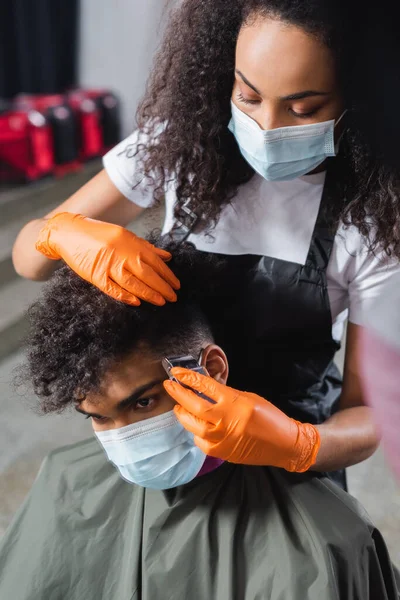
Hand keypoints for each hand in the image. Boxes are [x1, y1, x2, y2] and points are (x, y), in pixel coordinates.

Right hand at [36, 212, 179, 305]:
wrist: (69, 232)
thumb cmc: (97, 233)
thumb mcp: (125, 235)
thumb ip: (146, 247)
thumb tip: (166, 257)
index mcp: (131, 243)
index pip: (155, 262)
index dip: (168, 275)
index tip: (176, 285)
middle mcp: (122, 253)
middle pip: (148, 274)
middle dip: (163, 287)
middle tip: (173, 297)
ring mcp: (108, 265)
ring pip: (133, 283)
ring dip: (149, 294)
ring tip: (160, 301)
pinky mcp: (95, 275)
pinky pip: (112, 289)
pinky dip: (125, 296)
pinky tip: (136, 302)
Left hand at [164, 368, 319, 471]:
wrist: (284, 444)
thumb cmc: (269, 417)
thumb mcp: (248, 397)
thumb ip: (225, 394)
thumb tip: (203, 389)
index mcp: (235, 403)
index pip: (206, 386)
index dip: (188, 378)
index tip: (176, 372)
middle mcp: (226, 421)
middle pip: (194, 406)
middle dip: (179, 394)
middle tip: (169, 386)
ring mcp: (222, 439)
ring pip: (193, 426)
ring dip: (183, 415)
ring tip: (179, 406)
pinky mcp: (222, 453)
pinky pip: (200, 442)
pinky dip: (196, 432)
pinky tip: (196, 426)